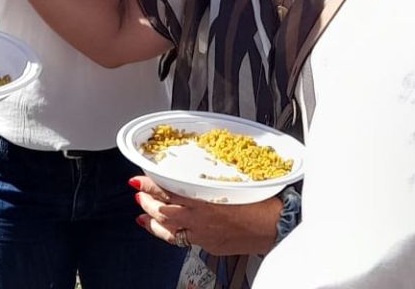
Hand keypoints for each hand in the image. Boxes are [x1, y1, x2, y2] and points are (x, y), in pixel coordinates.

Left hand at [133, 177, 282, 256]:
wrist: (275, 227)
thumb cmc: (262, 202)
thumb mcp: (235, 181)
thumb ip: (213, 178)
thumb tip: (200, 169)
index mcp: (206, 199)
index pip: (169, 191)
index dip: (151, 185)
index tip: (140, 178)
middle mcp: (201, 218)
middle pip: (163, 210)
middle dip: (147, 200)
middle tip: (139, 191)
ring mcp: (203, 234)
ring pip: (168, 228)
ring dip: (152, 218)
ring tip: (142, 211)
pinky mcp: (208, 245)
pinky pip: (181, 240)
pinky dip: (166, 234)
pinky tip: (160, 229)